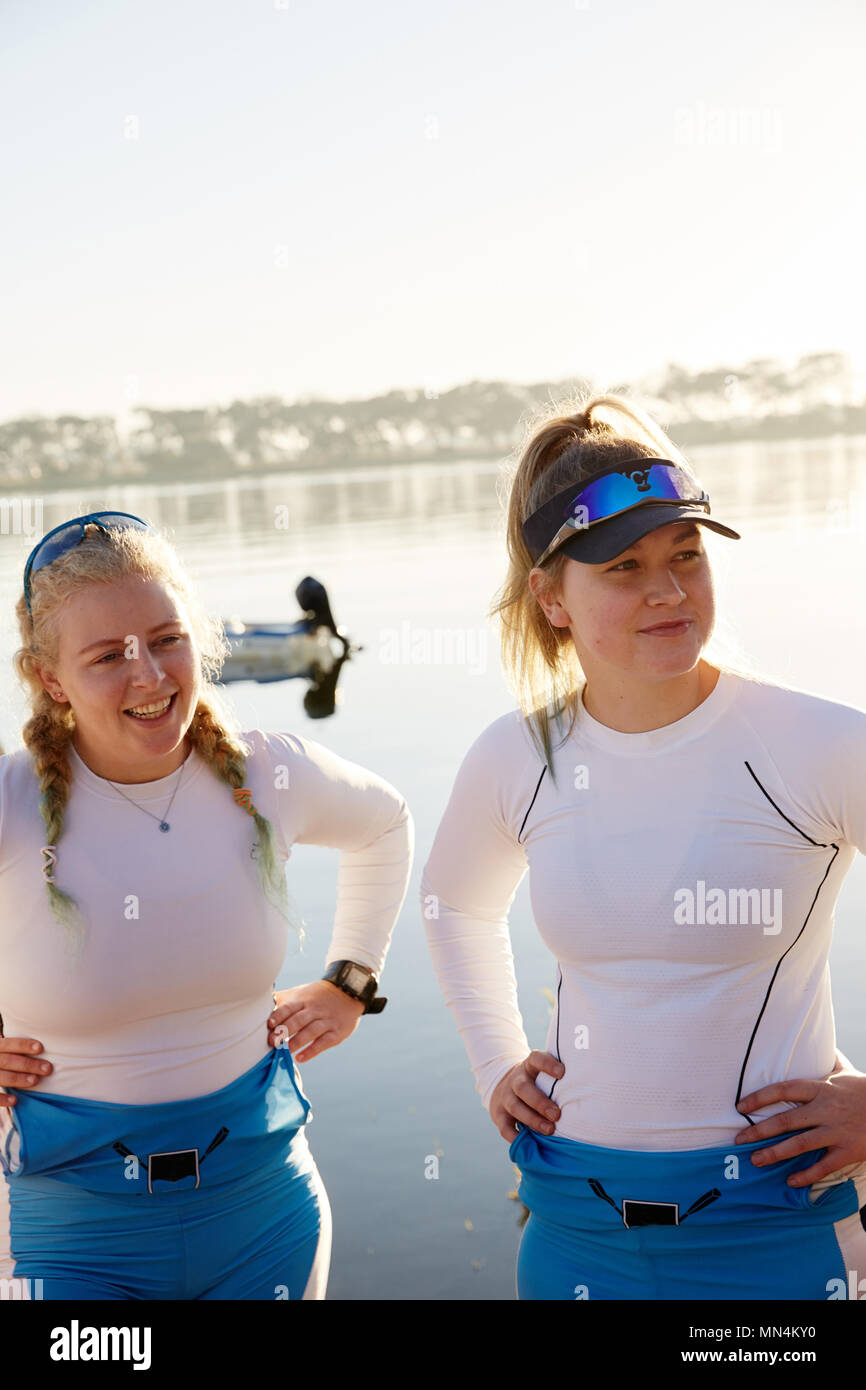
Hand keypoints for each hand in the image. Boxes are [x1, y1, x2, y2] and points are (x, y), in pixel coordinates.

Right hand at [0, 1037, 52, 1107]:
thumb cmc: (0, 1063)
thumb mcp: (2, 1053)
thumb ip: (12, 1049)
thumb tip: (36, 1045)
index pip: (7, 1044)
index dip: (23, 1045)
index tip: (40, 1048)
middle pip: (7, 1061)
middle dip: (28, 1064)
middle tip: (47, 1069)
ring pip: (1, 1077)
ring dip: (19, 1079)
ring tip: (35, 1081)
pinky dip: (3, 1098)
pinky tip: (15, 1100)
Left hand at [267, 981, 364, 1062]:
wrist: (349, 991)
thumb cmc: (317, 995)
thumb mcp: (302, 993)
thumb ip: (283, 1000)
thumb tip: (260, 1005)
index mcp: (304, 1000)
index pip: (289, 1007)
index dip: (279, 1015)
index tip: (269, 1024)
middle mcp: (315, 1010)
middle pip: (298, 1020)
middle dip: (285, 1031)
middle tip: (272, 1043)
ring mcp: (327, 1021)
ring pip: (311, 1031)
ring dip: (297, 1042)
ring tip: (285, 1051)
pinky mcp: (337, 1032)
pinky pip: (324, 1042)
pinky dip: (312, 1051)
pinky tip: (300, 1058)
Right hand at [490, 1051, 563, 1140]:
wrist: (505, 1087)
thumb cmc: (538, 1083)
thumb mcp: (544, 1073)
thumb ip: (561, 1079)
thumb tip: (593, 1087)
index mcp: (529, 1066)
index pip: (536, 1059)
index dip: (548, 1065)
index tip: (563, 1073)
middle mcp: (516, 1080)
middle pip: (523, 1088)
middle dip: (540, 1102)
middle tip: (557, 1114)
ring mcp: (505, 1097)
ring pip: (515, 1106)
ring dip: (532, 1119)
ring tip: (550, 1130)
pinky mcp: (499, 1114)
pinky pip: (505, 1127)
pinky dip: (516, 1136)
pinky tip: (529, 1143)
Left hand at [733, 1049, 865, 1185]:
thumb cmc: (865, 1092)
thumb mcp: (846, 1073)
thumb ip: (831, 1062)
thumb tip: (823, 1046)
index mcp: (821, 1088)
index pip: (784, 1089)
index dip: (760, 1097)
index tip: (740, 1106)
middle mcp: (825, 1109)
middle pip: (786, 1119)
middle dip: (760, 1131)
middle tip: (739, 1140)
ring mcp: (836, 1131)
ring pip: (800, 1144)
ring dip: (775, 1153)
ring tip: (756, 1160)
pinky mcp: (848, 1151)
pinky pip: (823, 1165)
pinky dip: (806, 1174)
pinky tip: (791, 1180)